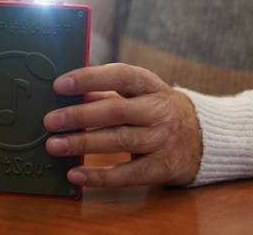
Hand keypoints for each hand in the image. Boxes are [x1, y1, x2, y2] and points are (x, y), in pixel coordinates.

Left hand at [43, 63, 202, 187]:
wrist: (202, 139)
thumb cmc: (157, 111)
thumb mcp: (139, 95)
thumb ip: (107, 93)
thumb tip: (69, 93)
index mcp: (152, 86)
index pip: (121, 76)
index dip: (90, 78)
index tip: (60, 84)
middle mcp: (160, 111)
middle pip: (116, 111)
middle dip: (80, 116)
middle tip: (51, 120)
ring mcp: (163, 140)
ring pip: (119, 140)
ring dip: (83, 144)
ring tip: (55, 146)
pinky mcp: (162, 168)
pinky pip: (126, 175)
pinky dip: (98, 176)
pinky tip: (75, 174)